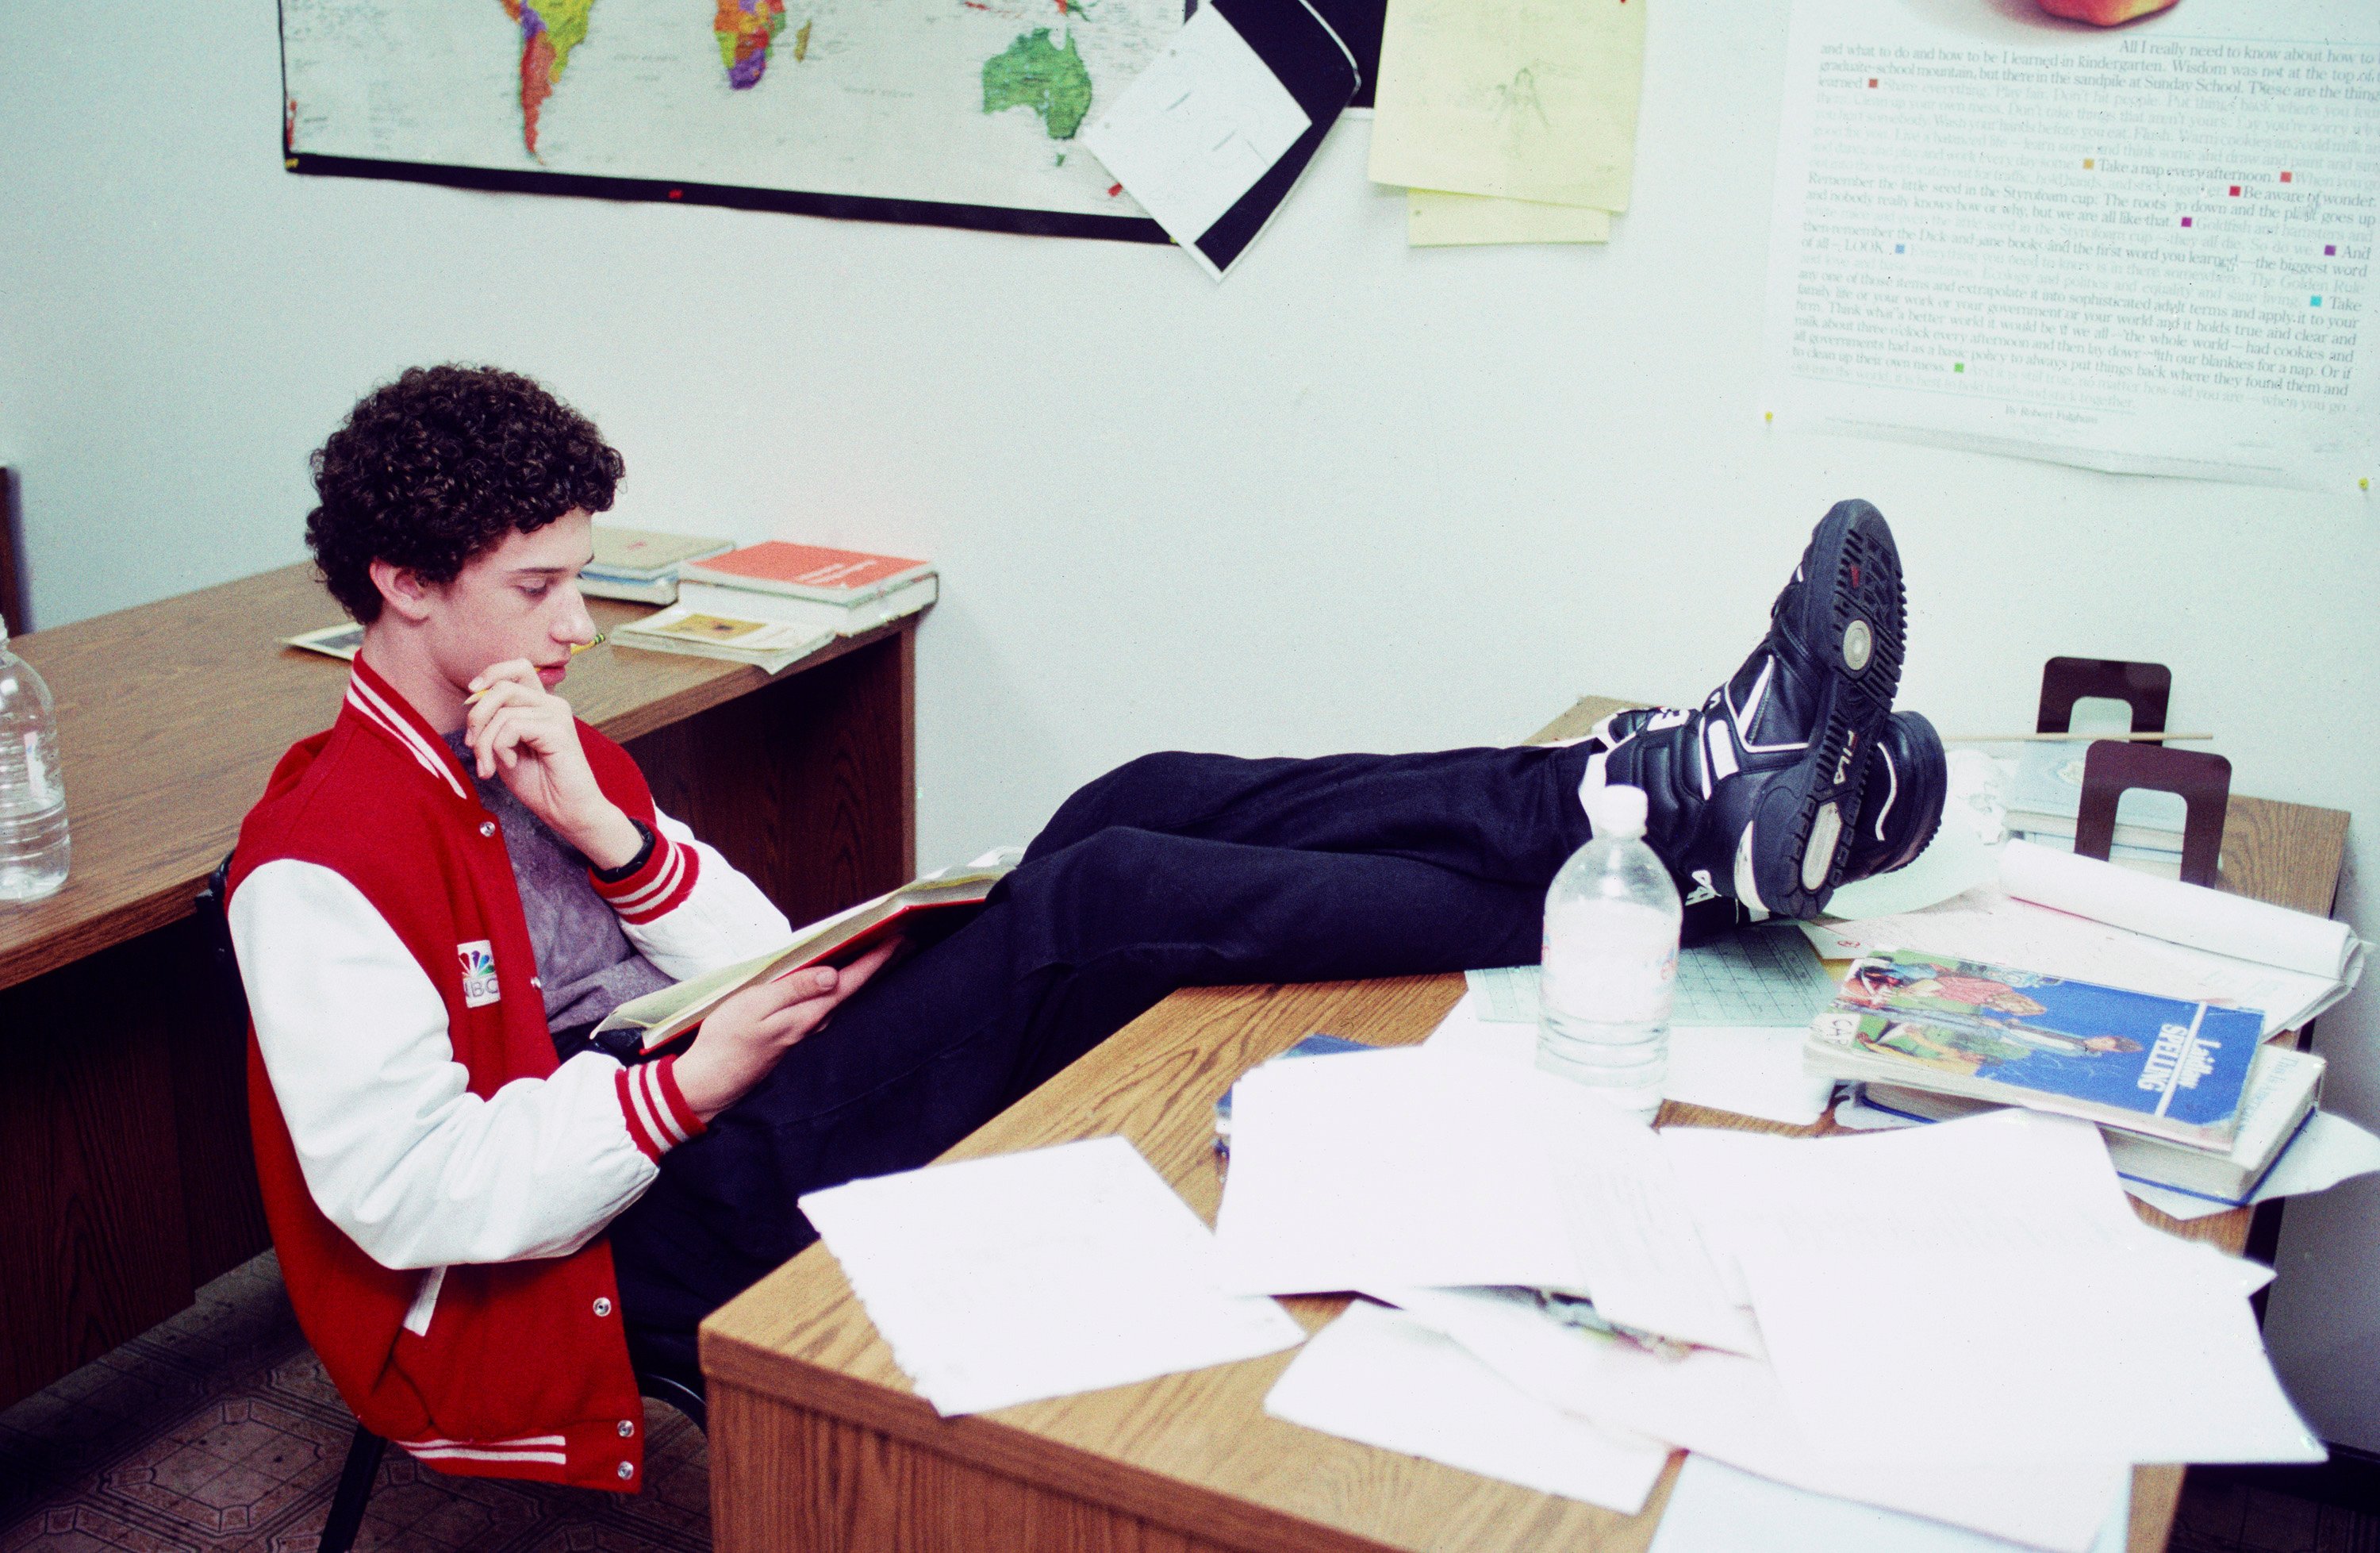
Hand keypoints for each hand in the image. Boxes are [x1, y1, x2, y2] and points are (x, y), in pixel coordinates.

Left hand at [463, 661, 641, 868]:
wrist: (568, 811)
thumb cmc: (539, 783)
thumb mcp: (505, 747)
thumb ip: (495, 723)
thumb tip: (471, 702)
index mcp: (542, 704)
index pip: (517, 668)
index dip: (491, 674)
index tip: (470, 694)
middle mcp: (552, 704)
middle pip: (503, 686)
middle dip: (477, 714)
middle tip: (471, 745)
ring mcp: (557, 715)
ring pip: (503, 709)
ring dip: (484, 741)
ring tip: (488, 766)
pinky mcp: (558, 729)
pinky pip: (512, 726)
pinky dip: (499, 747)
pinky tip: (508, 764)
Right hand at [672, 940, 900, 1120]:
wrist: (710, 1080)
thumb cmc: (728, 1039)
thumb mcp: (756, 1005)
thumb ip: (794, 989)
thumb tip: (831, 976)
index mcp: (809, 1013)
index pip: (851, 981)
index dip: (876, 959)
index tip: (899, 939)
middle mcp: (815, 1022)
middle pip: (855, 989)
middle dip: (880, 964)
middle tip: (905, 940)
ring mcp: (805, 1029)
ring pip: (842, 996)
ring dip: (863, 974)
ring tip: (880, 952)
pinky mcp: (794, 1031)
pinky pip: (825, 1003)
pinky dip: (841, 986)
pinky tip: (841, 977)